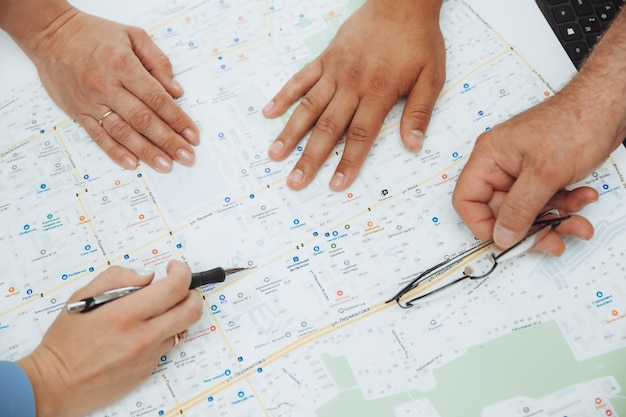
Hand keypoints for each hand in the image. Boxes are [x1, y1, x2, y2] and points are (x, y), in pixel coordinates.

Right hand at [17, 260, 202, 416]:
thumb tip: (147, 275)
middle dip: (191, 293)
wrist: (55, 384)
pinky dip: (160, 334)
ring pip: (182, 328)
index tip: (174, 268)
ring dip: (175, 314)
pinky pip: (166, 346)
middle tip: (178, 288)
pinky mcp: (148, 370)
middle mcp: (142, 337)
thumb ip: (118, 279)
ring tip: (154, 311)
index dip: (181, 272)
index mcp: (125, 315)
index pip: (174, 288)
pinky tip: (139, 333)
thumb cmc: (65, 341)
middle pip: (191, 310)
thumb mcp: (83, 298)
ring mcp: (148, 356)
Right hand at [20, 7, 199, 172]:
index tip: (193, 135)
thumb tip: (177, 91)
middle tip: (186, 157)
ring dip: (146, 151)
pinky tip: (132, 163)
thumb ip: (158, 62)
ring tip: (165, 165)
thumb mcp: (133, 36)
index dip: (178, 119)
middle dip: (168, 141)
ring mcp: (91, 102)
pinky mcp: (78, 112)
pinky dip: (115, 152)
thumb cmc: (94, 34)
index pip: (157, 98)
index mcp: (123, 66)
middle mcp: (107, 86)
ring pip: (123, 132)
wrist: (50, 34)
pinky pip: (99, 136)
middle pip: (143, 119)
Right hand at [263, 0, 444, 190]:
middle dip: (310, 158)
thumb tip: (413, 144)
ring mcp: (334, 71)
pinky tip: (270, 112)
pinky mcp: (325, 58)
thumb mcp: (431, 76)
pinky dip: (284, 95)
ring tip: (276, 154)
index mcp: (378, 93)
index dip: (347, 163)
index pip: (359, 136)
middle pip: (327, 128)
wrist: (401, 2)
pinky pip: (300, 79)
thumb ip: (420, 112)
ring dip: (291, 133)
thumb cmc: (418, 39)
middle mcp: (351, 85)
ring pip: (308, 107)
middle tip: (295, 181)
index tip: (334, 184)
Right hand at [452, 89, 624, 254]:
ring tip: (576, 224)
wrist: (609, 105)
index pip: (468, 200)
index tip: (505, 239)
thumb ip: (520, 209)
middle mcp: (502, 164)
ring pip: (528, 209)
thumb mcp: (544, 174)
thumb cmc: (576, 121)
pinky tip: (583, 199)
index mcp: (489, 157)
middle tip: (550, 240)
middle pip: (502, 210)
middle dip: (531, 227)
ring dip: (554, 220)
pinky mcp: (544, 172)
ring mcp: (523, 169)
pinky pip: (547, 200)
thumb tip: (502, 235)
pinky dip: (566, 205)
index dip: (483, 224)